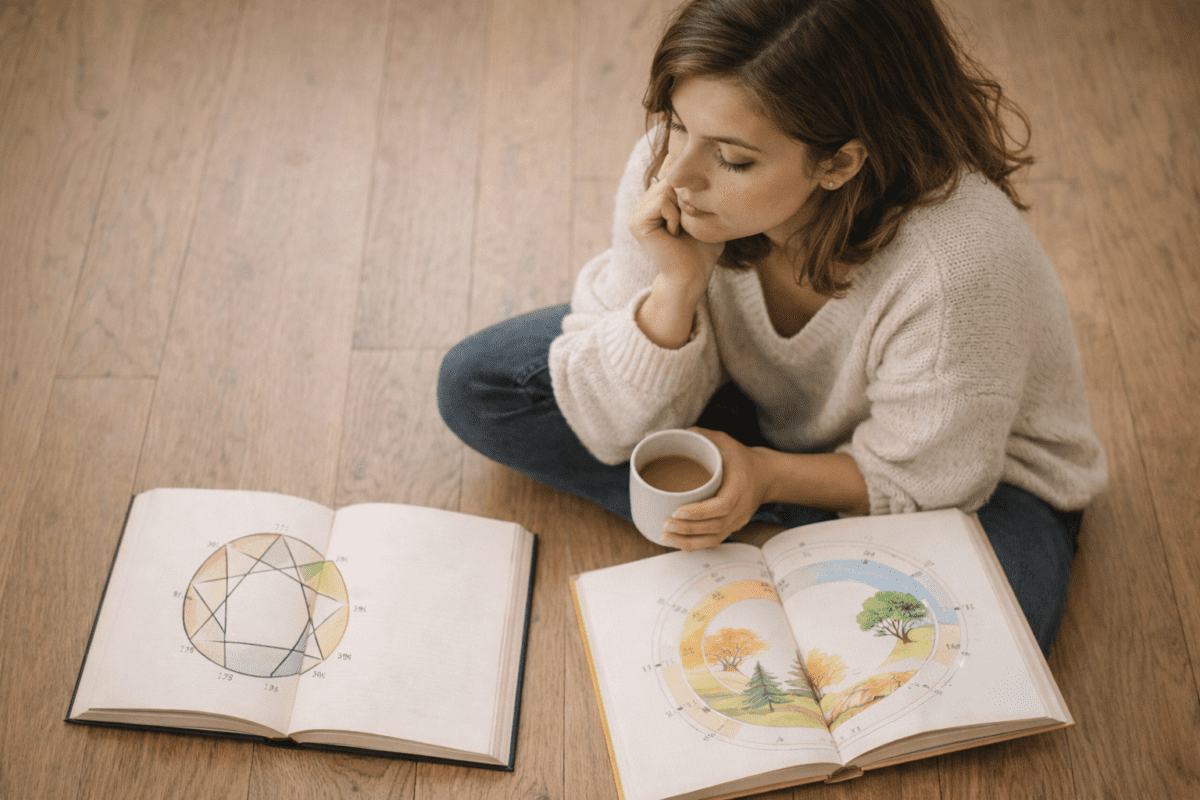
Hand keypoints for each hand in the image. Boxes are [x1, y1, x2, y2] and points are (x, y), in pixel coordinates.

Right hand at [628, 156, 723, 299]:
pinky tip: (673, 233)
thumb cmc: (703, 248)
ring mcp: (637, 212)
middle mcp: (644, 204)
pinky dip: (674, 216)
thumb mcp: (705, 211)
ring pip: (666, 188)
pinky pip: (661, 201)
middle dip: (686, 199)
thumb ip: (698, 187)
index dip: (689, 188)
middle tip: (687, 225)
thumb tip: (701, 159)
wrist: (693, 275)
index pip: (673, 173)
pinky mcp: (636, 222)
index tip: (693, 214)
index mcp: (656, 200)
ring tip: (680, 230)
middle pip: (671, 178)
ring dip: (681, 209)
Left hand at [661, 428, 771, 550]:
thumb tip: (678, 433)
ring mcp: (738, 520)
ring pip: (714, 538)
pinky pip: (714, 541)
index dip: (699, 511)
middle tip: (665, 524)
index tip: (678, 511)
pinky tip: (677, 542)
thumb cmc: (742, 458)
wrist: (766, 476)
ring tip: (666, 535)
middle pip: (715, 526)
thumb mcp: (726, 442)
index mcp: (740, 486)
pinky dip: (696, 544)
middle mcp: (741, 507)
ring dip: (689, 541)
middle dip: (688, 528)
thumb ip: (704, 435)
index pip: (722, 505)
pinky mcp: (733, 527)